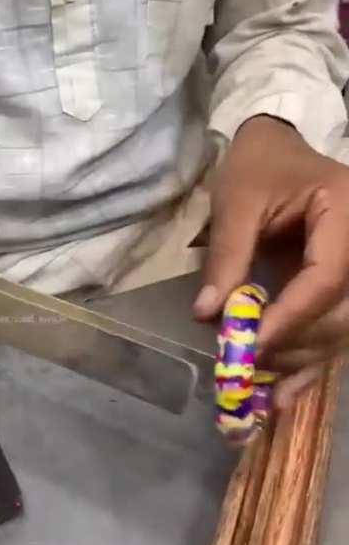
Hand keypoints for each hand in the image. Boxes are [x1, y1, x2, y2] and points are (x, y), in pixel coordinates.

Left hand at [193, 115, 348, 407]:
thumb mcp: (237, 204)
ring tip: (258, 392)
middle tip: (245, 368)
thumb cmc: (257, 165)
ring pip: (339, 331)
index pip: (326, 279)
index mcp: (346, 213)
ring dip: (298, 364)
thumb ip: (227, 259)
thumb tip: (209, 317)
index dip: (290, 318)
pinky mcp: (341, 286)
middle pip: (339, 313)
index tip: (248, 347)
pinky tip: (283, 395)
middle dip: (292, 345)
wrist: (275, 148)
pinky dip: (307, 362)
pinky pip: (331, 329)